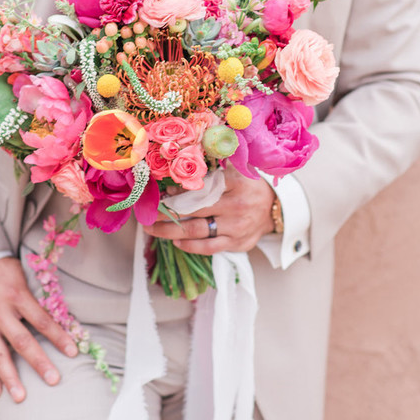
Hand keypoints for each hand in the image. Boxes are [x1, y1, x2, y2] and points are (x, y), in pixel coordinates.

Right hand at [0, 257, 77, 402]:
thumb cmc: (0, 268)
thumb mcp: (20, 274)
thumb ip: (35, 295)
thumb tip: (61, 313)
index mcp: (16, 295)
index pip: (42, 320)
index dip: (58, 337)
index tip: (73, 352)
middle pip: (21, 342)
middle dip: (39, 362)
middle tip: (54, 380)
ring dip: (11, 378)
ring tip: (21, 398)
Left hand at [144, 164, 274, 254]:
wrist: (273, 208)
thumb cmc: (247, 187)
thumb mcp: (233, 173)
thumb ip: (209, 174)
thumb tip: (174, 181)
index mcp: (235, 183)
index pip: (199, 188)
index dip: (177, 193)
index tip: (160, 195)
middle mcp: (236, 206)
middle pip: (193, 211)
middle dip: (165, 214)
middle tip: (146, 215)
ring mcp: (237, 227)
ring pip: (196, 231)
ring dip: (169, 231)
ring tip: (152, 229)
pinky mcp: (237, 244)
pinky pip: (209, 247)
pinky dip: (190, 246)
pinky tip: (175, 241)